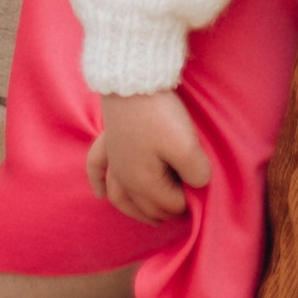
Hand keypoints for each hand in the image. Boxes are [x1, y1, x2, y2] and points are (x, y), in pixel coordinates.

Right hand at [85, 87, 212, 222]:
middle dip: (167, 210)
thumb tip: (198, 184)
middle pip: (147, 206)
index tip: (201, 190)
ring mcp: (113, 160)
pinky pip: (96, 168)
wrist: (133, 78)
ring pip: (120, 198)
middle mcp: (124, 178)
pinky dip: (97, 183)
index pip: (170, 204)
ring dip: (136, 211)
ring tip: (153, 219)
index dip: (189, 201)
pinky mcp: (108, 141)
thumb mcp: (186, 146)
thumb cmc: (160, 115)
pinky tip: (98, 195)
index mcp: (143, 183)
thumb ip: (196, 173)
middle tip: (186, 207)